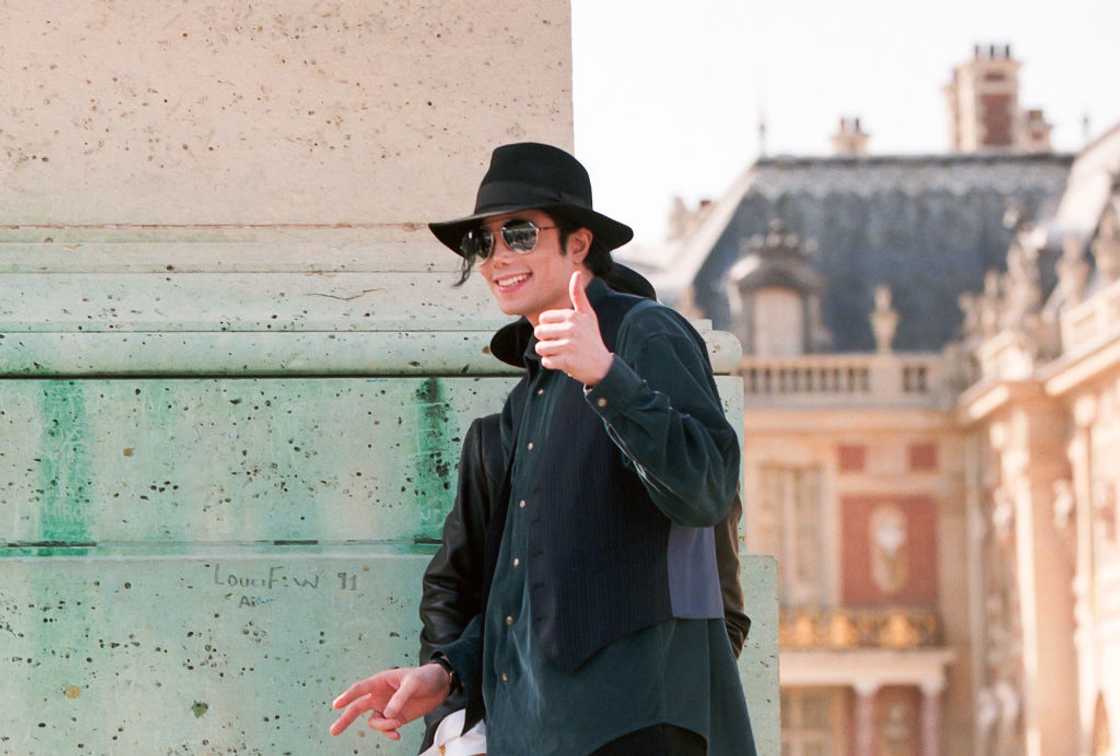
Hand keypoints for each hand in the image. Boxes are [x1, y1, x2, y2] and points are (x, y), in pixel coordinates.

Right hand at [329, 663, 450, 739]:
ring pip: (374, 722)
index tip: (336, 705)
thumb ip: (400, 698)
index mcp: (381, 681)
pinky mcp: (396, 717)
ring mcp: (387, 707)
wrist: (440, 686)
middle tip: (333, 731)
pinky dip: (389, 732)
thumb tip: (387, 714)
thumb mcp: (413, 683)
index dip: (348, 696)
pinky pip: (386, 728)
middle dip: (345, 719)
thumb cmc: (425, 677)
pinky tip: (397, 734)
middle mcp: (380, 695)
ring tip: (397, 724)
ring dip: (382, 727)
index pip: (361, 688)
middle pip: (358, 707)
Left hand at [534, 271, 613, 384]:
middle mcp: (571, 329)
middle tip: (560, 344)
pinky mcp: (567, 361)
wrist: (602, 365)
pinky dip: (552, 363)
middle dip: (545, 340)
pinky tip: (564, 362)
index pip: (543, 319)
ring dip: (548, 353)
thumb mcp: (588, 314)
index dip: (548, 327)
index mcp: (573, 316)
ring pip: (540, 348)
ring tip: (561, 353)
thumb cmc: (591, 338)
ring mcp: (569, 345)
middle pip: (539, 333)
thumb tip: (576, 273)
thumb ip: (578, 295)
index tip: (561, 332)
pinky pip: (546, 361)